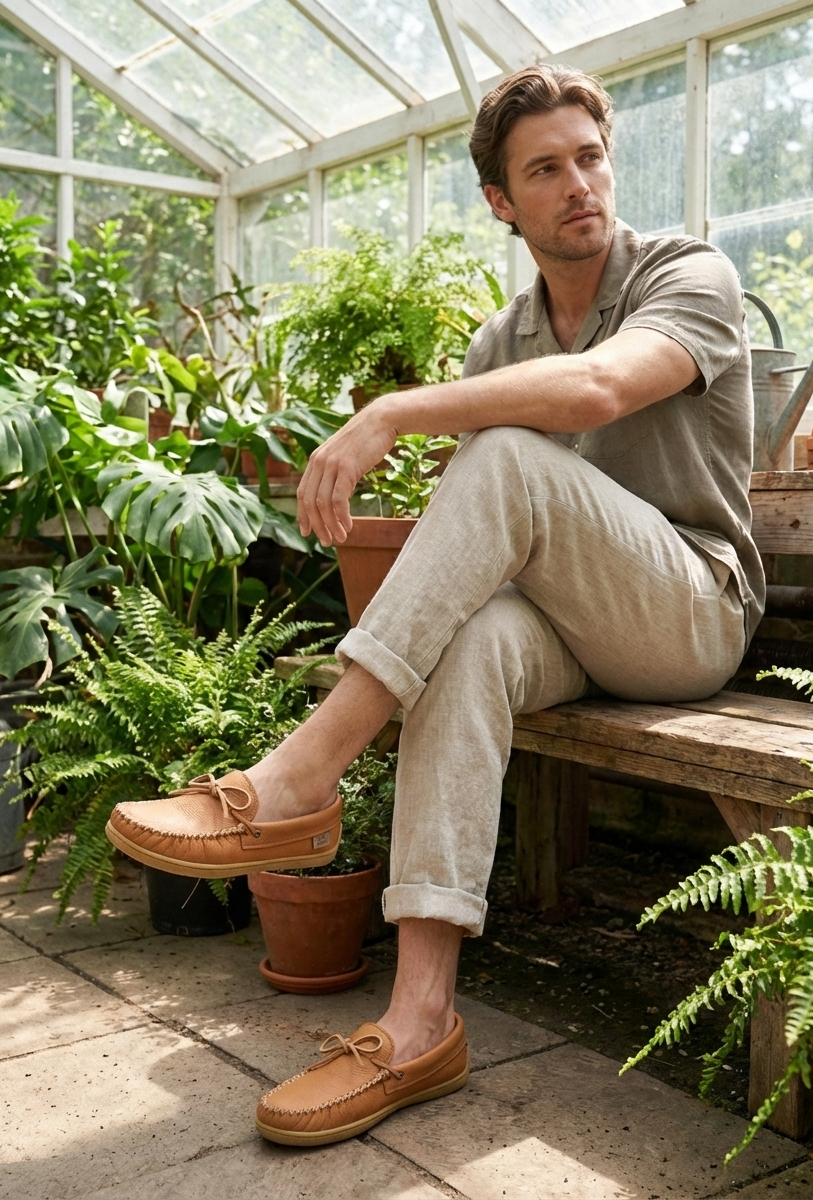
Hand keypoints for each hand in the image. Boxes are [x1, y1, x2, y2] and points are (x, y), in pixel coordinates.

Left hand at [297, 403, 398, 544]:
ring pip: (323, 504)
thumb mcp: (344, 456)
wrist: (382, 420)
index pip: (302, 493)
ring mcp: (331, 464)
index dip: (303, 516)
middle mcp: (319, 462)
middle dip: (317, 526)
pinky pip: (338, 500)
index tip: (307, 533)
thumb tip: (333, 493)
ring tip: (340, 538)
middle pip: (310, 503)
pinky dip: (341, 517)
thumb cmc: (366, 440)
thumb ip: (334, 471)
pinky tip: (349, 525)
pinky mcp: (346, 468)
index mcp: (315, 460)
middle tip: (327, 542)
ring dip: (331, 525)